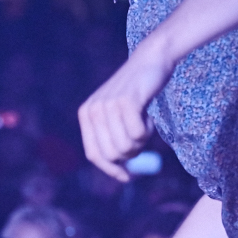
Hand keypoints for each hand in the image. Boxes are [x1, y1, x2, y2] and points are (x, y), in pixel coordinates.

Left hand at [77, 40, 173, 180]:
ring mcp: (108, 105)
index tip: (127, 178)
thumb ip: (113, 139)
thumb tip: (120, 175)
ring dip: (142, 140)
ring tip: (144, 122)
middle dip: (132, 152)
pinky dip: (148, 130)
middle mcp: (93, 110)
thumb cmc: (138, 93)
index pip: (94, 154)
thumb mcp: (118, 115)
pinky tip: (148, 115)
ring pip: (126, 147)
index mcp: (86, 114)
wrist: (151, 60)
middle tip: (141, 135)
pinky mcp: (126, 102)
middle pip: (112, 154)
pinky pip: (138, 135)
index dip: (111, 169)